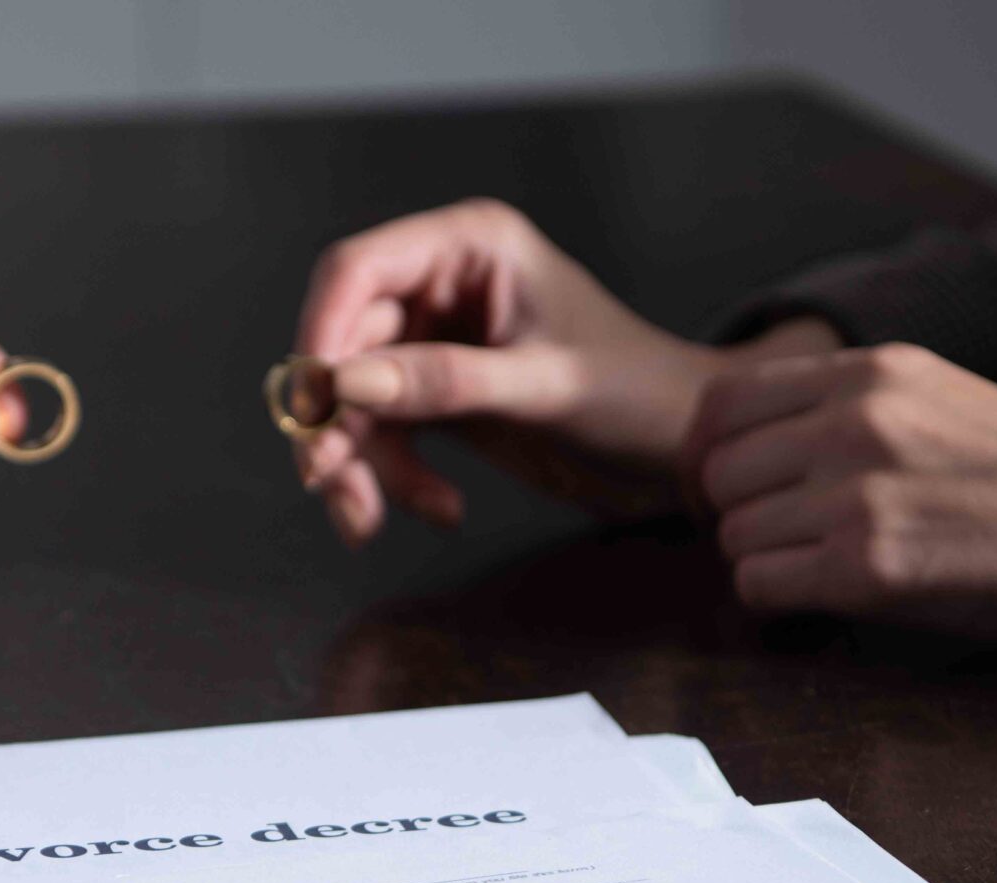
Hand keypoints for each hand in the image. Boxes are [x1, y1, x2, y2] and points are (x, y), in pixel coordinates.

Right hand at [293, 199, 826, 544]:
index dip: (320, 334)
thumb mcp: (547, 387)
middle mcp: (446, 287)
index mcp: (472, 247)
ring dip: (357, 466)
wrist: (688, 449)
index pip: (357, 270)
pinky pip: (387, 438)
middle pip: (343, 344)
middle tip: (329, 483)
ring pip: (355, 402)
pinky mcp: (444, 400)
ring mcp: (440, 345)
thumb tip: (350, 386)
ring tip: (371, 522)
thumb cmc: (642, 393)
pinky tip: (440, 509)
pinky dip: (396, 481)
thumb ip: (449, 383)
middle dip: (332, 422)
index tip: (308, 403)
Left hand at [686, 344, 996, 650]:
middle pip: (713, 477)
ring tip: (827, 582)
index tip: (745, 500)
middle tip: (784, 553)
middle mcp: (855, 418)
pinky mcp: (868, 568)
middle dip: (735, 523)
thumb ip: (855, 411)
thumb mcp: (946, 403)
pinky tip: (837, 611)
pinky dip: (785, 611)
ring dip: (766, 569)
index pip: (720, 408)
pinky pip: (760, 589)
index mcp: (873, 372)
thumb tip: (766, 450)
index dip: (714, 463)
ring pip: (733, 538)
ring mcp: (858, 491)